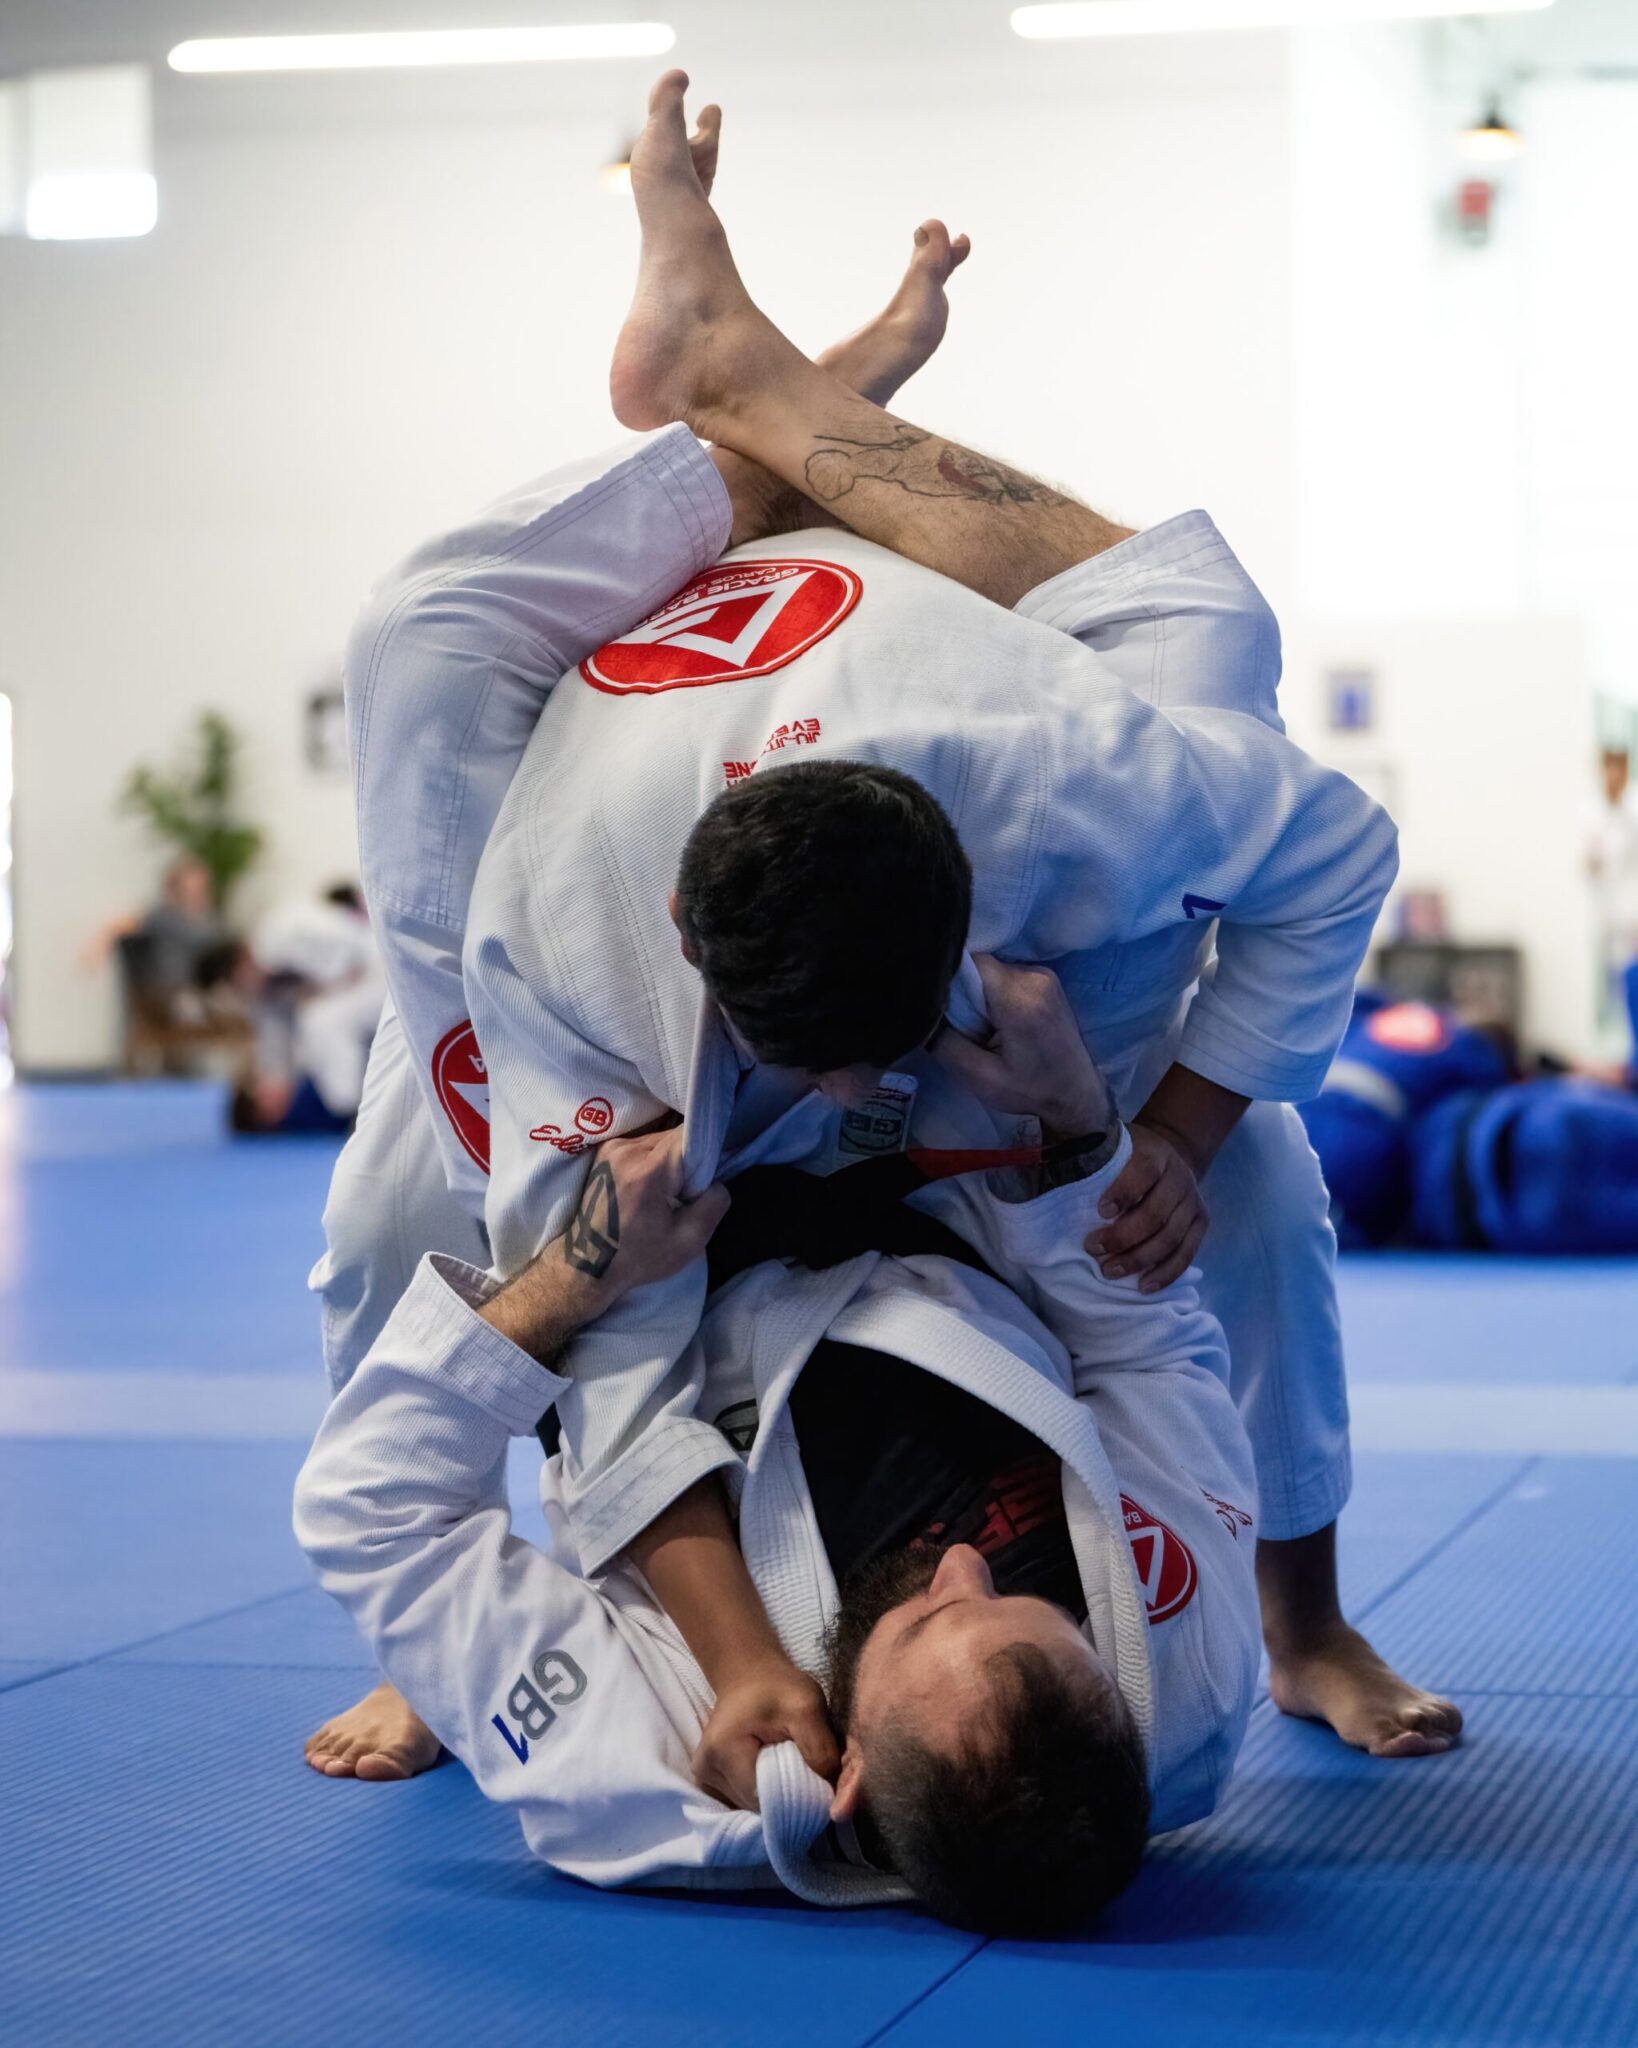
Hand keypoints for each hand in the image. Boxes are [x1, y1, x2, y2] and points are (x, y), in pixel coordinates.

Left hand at [561, 1124, 729, 1304]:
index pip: (688, 1137)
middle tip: (682, 1195)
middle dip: (686, 1161)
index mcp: (648, 1171)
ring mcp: (611, 1148)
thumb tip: (717, 1181)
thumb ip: (714, 1205)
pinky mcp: (604, 1152)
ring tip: (661, 1195)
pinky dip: (652, 1161)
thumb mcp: (689, 1241)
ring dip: (668, 1160)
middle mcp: (626, 1150)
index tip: (702, 1183)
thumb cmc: (639, 1257)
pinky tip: (646, 1189)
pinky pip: (642, 1145)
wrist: (589, 1264)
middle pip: (673, 1137)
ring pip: (658, 1139)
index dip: (703, 1156)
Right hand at [692, 1656, 840, 1810]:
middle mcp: (705, 1771)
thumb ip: (821, 1749)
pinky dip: (766, 1795)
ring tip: (791, 1770)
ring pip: (752, 1809)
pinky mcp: (710, 1781)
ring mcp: (705, 1779)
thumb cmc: (778, 1686)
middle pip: (757, 1808)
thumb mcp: (807, 1706)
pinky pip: (745, 1802)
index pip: (766, 1802)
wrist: (750, 1674)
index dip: (798, 1799)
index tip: (819, 1784)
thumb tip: (832, 1796)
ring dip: (777, 1798)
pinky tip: (775, 1774)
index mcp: (723, 1752)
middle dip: (789, 1799)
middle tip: (810, 1775)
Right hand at [931, 955, 1111, 1138]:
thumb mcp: (979, 1077)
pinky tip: (1001, 1020)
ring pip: (993, 970)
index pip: (971, 963)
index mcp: (1019, 999)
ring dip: (981, 992)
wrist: (1076, 1093)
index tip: (944, 1007)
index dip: (950, 980)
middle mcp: (1035, 977)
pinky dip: (996, 992)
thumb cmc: (1030, 1089)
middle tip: (966, 1025)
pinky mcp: (1047, 979)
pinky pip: (1007, 974)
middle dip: (965, 991)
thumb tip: (923, 1014)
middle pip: (981, 966)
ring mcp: (1045, 974)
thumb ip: (945, 1042)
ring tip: (985, 1026)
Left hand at [1084, 1118, 1207, 1292]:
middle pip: (1156, 1214)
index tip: (1100, 1212)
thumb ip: (1097, 1162)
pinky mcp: (1201, 1224)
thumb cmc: (1131, 1156)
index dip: (1124, 1192)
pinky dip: (1166, 1273)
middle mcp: (1180, 1179)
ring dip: (1140, 1259)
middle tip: (1094, 1249)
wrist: (1174, 1153)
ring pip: (1171, 1238)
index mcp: (1158, 1155)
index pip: (1145, 1171)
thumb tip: (1053, 1180)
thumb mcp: (1117, 1147)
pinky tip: (1144, 1287)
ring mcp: (1194, 1203)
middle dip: (1124, 1237)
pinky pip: (1186, 1254)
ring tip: (1110, 1272)